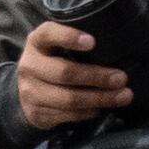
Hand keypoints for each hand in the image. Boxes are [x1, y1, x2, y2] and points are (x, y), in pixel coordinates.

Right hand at [11, 14, 137, 133]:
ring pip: (68, 98)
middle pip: (64, 72)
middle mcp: (29, 65)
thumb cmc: (52, 62)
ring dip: (99, 98)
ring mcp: (30, 91)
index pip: (49, 34)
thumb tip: (116, 49)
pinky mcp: (36, 113)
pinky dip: (89, 112)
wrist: (26, 91)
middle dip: (97, 76)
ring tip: (122, 96)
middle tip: (121, 78)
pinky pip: (67, 115)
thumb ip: (75, 44)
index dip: (69, 37)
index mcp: (36, 42)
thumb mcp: (56, 46)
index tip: (92, 42)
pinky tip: (102, 107)